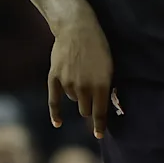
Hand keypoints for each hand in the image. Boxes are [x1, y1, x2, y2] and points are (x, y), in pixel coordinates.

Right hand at [48, 17, 113, 138]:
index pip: (100, 113)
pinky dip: (56, 113)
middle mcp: (84, 87)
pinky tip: (58, 123)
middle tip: (91, 99)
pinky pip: (54, 101)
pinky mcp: (55, 78)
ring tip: (81, 75)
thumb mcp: (109, 65)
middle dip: (89, 107)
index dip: (100, 126)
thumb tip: (103, 104)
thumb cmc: (98, 45)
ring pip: (73, 100)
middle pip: (85, 110)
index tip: (99, 135)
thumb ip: (106, 85)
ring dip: (78, 95)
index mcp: (101, 85)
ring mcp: (68, 83)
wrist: (77, 28)